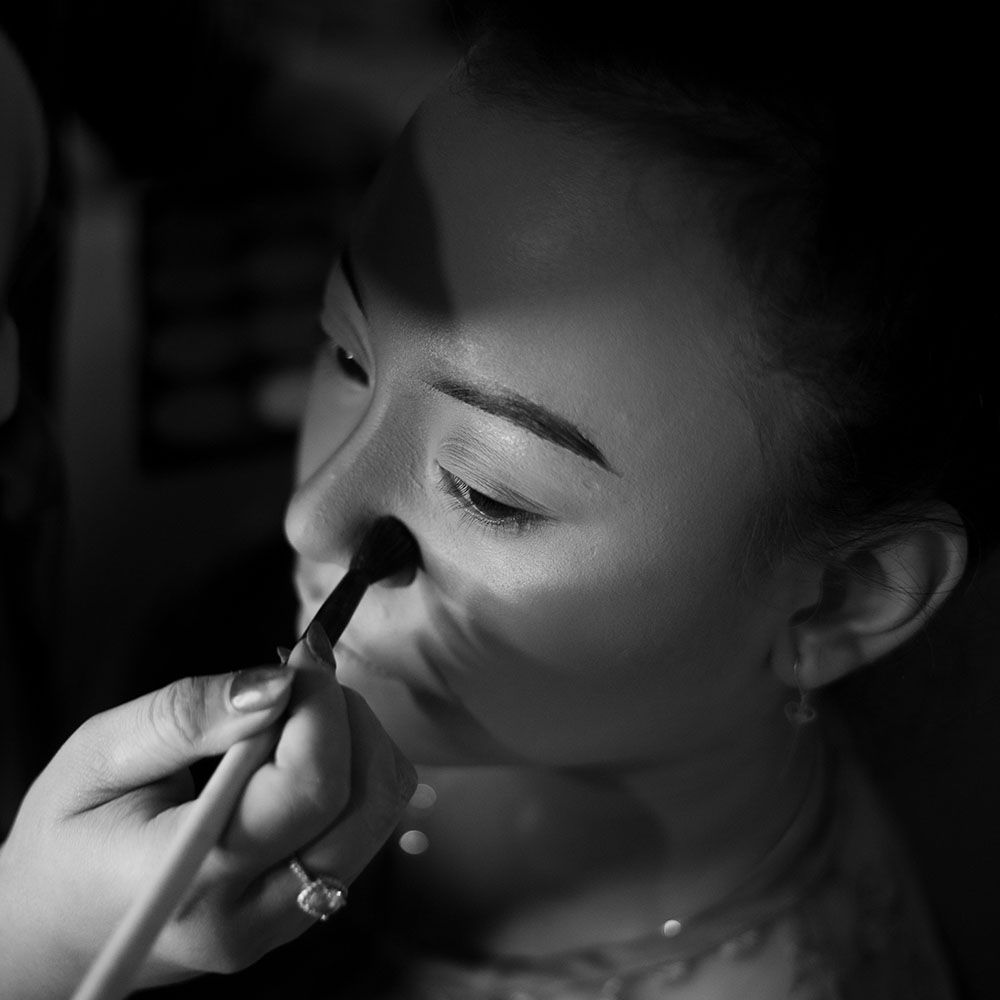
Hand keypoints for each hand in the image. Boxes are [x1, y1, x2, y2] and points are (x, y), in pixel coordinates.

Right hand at [0, 624, 415, 997]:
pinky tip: (296, 755)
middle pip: (368, 801)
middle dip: (351, 718)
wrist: (57, 928)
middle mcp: (253, 914)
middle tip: (299, 681)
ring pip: (379, 814)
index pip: (310, 788)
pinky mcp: (302, 913)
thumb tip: (278, 683)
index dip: (321, 707)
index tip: (301, 657)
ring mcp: (285, 923)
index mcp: (195, 879)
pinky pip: (364, 830)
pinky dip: (351, 775)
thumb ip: (189, 716)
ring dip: (359, 744)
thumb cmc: (70, 835)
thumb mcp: (100, 756)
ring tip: (294, 716)